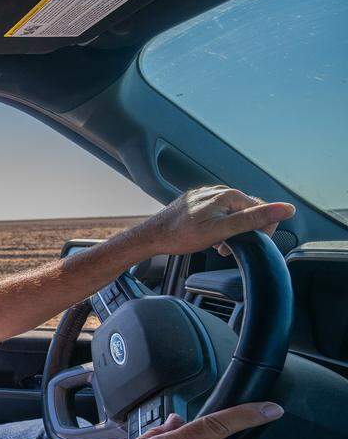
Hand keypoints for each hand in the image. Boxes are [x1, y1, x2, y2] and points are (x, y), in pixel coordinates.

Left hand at [141, 186, 294, 256]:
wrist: (151, 237)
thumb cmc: (181, 236)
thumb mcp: (222, 231)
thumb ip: (254, 219)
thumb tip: (286, 209)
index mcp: (229, 195)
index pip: (262, 209)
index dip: (261, 230)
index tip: (250, 244)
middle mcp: (218, 190)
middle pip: (247, 211)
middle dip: (243, 232)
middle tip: (228, 248)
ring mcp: (206, 195)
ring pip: (232, 213)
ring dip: (231, 231)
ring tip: (218, 245)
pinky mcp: (197, 202)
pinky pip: (218, 213)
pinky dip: (219, 227)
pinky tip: (209, 238)